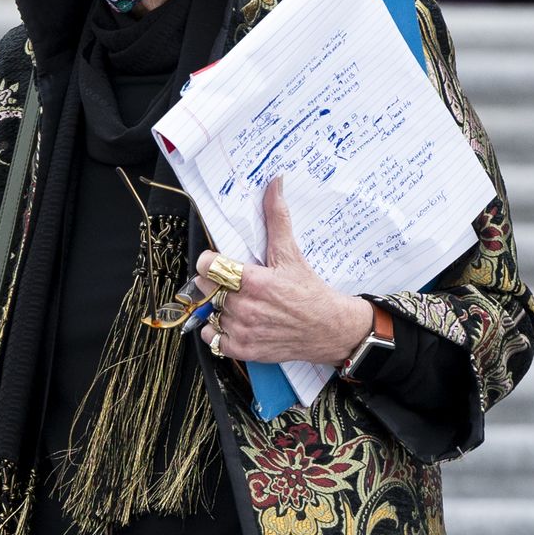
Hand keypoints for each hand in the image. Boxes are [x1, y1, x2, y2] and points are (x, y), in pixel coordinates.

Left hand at [197, 176, 372, 366]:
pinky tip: (231, 322)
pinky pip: (212, 338)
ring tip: (235, 301)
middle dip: (213, 283)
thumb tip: (274, 185)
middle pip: (205, 288)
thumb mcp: (291, 253)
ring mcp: (243, 330)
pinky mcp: (243, 349)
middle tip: (229, 282)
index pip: (206, 266)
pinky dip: (216, 331)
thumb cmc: (310, 292)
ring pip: (208, 312)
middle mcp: (245, 306)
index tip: (217, 262)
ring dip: (217, 306)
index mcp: (254, 281)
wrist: (329, 329)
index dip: (209, 262)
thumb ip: (277, 218)